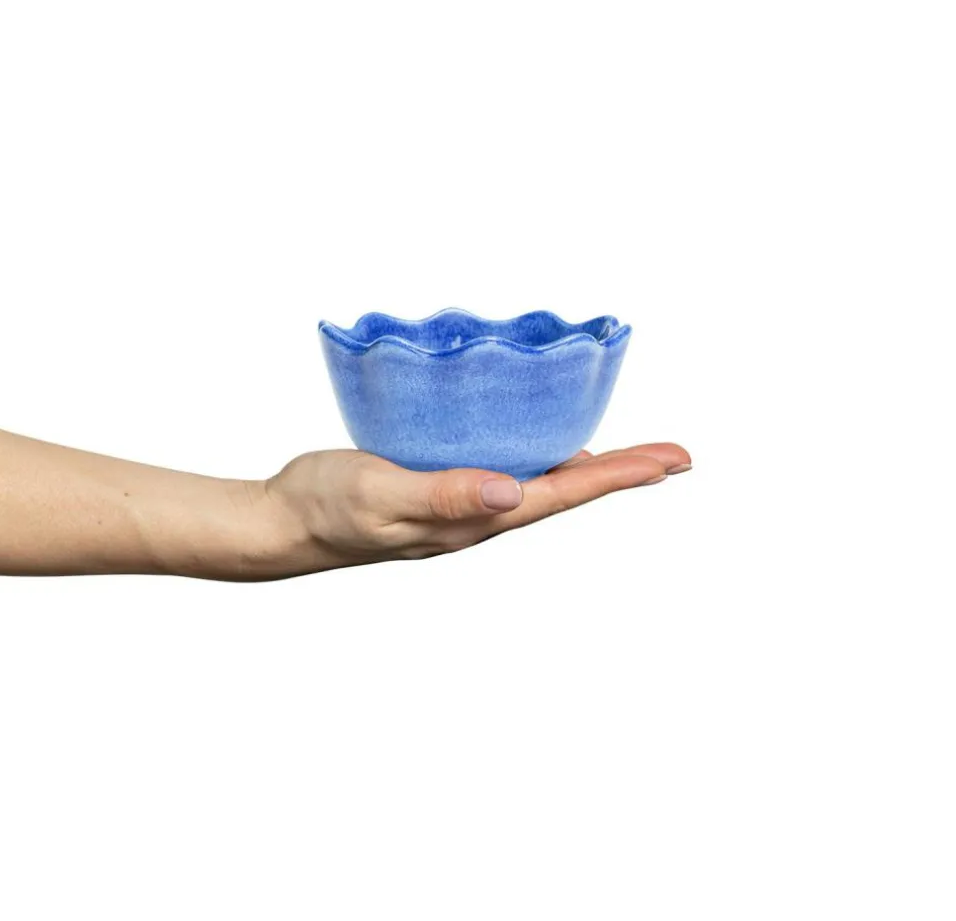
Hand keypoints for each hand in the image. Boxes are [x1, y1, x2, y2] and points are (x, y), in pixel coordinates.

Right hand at [250, 443, 690, 576]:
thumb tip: (512, 493)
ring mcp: (463, 502)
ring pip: (542, 482)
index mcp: (475, 518)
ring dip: (589, 468)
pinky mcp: (443, 485)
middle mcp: (480, 513)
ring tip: (630, 454)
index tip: (671, 461)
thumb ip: (444, 495)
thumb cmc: (328, 508)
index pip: (563, 494)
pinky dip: (541, 453)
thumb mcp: (380, 496)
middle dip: (623, 472)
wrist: (288, 521)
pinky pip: (508, 468)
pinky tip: (544, 440)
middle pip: (567, 490)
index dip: (620, 475)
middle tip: (674, 456)